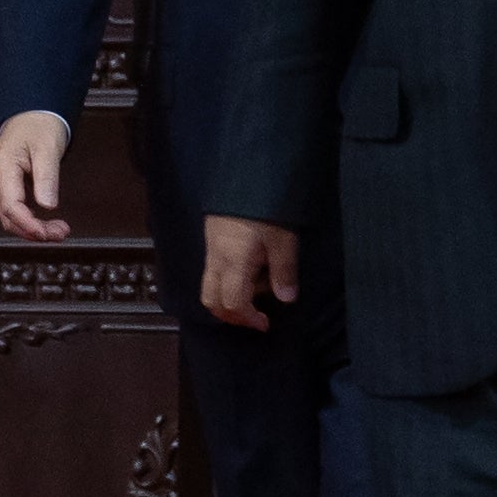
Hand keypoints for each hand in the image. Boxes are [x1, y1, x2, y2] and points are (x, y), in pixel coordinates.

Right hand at [0, 112, 71, 242]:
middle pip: (9, 216)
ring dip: (32, 229)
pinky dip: (30, 221)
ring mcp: (1, 184)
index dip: (29, 224)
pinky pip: (15, 210)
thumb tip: (48, 205)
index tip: (48, 233)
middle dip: (33, 231)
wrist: (31, 115)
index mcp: (3, 168)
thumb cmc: (38, 127)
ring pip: (11, 217)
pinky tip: (47, 224)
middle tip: (60, 234)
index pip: (11, 206)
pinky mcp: (9, 187)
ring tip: (58, 232)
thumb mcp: (48, 148)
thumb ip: (47, 177)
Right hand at [201, 215, 299, 330]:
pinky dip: (228, 280)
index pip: (232, 302)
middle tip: (255, 317)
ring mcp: (211, 249)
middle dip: (230, 315)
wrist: (245, 173)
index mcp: (233, 262)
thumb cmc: (266, 207)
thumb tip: (287, 299)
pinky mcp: (212, 238)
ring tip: (260, 286)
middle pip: (210, 299)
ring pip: (209, 285)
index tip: (265, 323)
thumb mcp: (283, 239)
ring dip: (229, 296)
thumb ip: (284, 271)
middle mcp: (216, 259)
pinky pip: (213, 270)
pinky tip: (253, 268)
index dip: (247, 318)